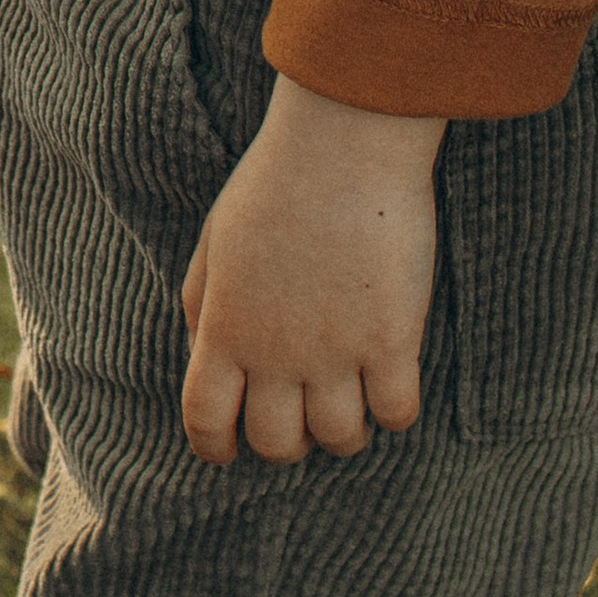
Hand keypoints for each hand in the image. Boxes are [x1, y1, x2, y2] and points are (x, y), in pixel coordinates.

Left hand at [179, 72, 442, 464]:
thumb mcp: (215, 240)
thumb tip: (200, 356)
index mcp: (225, 327)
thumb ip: (202, 303)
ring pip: (340, 440)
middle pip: (276, 444)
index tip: (228, 451)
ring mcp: (337, 352)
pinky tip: (392, 381)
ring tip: (350, 401)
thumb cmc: (275, 182)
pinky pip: (398, 414)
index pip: (205, 419)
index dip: (215, 447)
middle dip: (285, 443)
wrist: (341, 145)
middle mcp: (276, 353)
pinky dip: (394, 411)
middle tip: (300, 418)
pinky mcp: (394, 341)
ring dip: (343, 432)